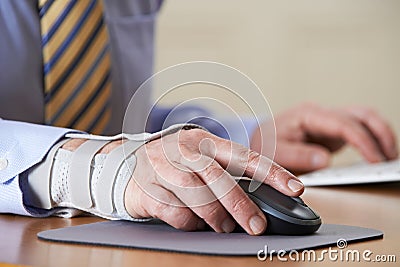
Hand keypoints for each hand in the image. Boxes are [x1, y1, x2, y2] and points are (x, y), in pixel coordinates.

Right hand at [124, 128, 303, 234]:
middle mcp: (186, 150)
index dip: (272, 172)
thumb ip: (225, 173)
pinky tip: (193, 222)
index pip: (245, 156)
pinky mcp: (148, 188)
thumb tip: (260, 202)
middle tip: (257, 226)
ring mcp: (164, 167)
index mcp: (206, 141)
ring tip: (224, 226)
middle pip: (218, 177)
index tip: (295, 188)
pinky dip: (189, 222)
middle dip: (241, 205)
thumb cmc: (174, 164)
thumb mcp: (200, 159)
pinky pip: (175, 212)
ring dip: (215, 216)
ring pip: (196, 195)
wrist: (127, 164)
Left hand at [251, 103, 397, 173]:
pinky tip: (377, 156)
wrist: (259, 140)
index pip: (343, 123)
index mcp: (307, 115)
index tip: (375, 159)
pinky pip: (358, 130)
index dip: (362, 141)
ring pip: (363, 118)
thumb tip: (325, 160)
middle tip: (388, 159)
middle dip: (380, 134)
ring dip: (379, 135)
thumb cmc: (265, 144)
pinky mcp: (331, 131)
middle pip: (360, 115)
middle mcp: (321, 114)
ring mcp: (328, 121)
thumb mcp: (275, 153)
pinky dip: (371, 140)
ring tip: (388, 158)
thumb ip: (298, 156)